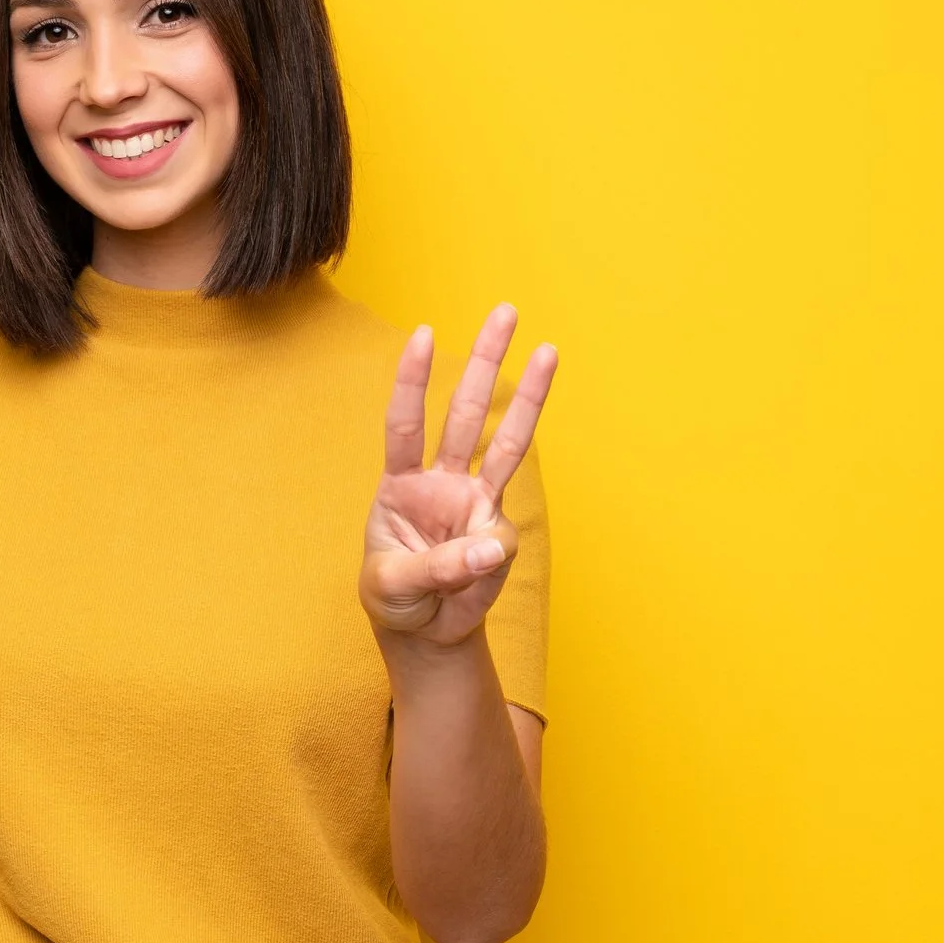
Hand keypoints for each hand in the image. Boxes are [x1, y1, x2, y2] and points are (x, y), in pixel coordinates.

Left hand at [359, 303, 556, 645]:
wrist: (423, 632)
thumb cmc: (396, 598)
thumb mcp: (394, 585)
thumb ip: (440, 566)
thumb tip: (494, 545)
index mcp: (400, 484)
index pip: (405, 423)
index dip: (412, 381)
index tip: (424, 334)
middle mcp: (441, 481)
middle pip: (464, 412)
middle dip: (484, 362)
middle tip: (505, 310)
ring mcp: (475, 502)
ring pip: (506, 443)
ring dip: (528, 396)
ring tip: (548, 349)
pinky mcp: (499, 533)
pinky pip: (503, 537)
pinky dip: (489, 556)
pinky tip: (470, 576)